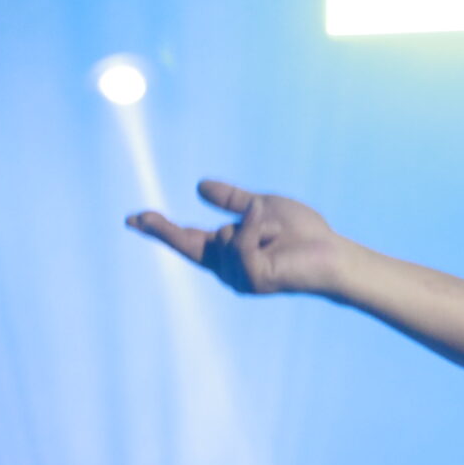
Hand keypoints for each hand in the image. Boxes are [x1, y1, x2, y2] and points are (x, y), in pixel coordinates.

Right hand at [126, 179, 350, 297]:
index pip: (185, 239)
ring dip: (254, 223)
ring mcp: (238, 277)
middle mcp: (227, 269)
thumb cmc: (304, 235)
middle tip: (136, 215)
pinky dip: (258, 229)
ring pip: (224, 235)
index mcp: (226, 252)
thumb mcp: (260, 208)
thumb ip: (231, 201)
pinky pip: (241, 240)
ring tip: (278, 234)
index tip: (131, 218)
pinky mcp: (252, 278)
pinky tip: (274, 235)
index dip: (159, 229)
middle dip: (165, 229)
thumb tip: (198, 186)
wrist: (332, 254)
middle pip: (187, 242)